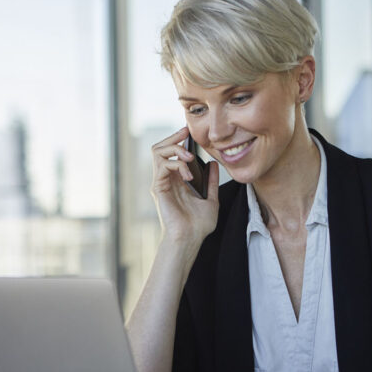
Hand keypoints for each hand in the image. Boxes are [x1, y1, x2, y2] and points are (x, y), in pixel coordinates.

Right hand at [150, 127, 219, 243]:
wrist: (190, 239)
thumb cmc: (198, 225)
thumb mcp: (211, 199)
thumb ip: (211, 182)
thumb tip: (213, 164)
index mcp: (176, 180)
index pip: (170, 153)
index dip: (177, 140)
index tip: (189, 132)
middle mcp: (165, 179)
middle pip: (159, 148)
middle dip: (172, 137)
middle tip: (185, 132)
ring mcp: (160, 183)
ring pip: (157, 152)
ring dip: (174, 149)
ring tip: (189, 156)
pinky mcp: (158, 188)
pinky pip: (162, 166)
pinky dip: (177, 165)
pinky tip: (189, 175)